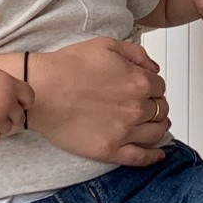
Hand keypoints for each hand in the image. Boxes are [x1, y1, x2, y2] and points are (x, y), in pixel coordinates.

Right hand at [29, 37, 170, 166]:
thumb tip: (153, 68)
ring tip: (153, 125)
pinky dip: (153, 157)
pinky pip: (141, 157)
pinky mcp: (110, 150)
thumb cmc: (67, 67)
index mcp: (139, 81)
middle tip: (147, 106)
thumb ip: (136, 54)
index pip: (160, 87)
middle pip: (161, 110)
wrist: (42, 90)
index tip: (147, 90)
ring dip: (158, 127)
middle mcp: (136, 108)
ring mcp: (125, 131)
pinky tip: (158, 155)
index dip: (153, 88)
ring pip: (156, 133)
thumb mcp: (106, 45)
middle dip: (156, 106)